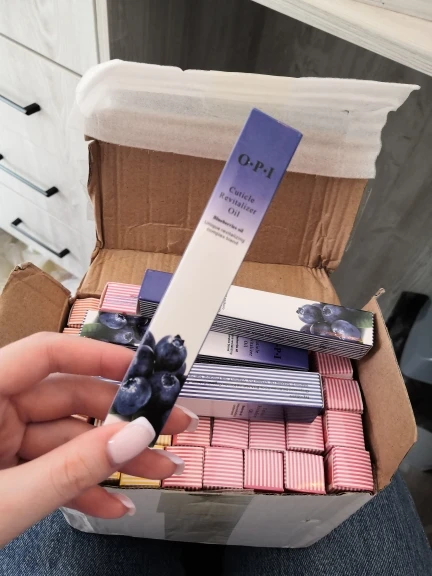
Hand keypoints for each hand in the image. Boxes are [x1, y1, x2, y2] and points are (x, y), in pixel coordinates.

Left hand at [0, 332, 196, 546]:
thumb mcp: (5, 502)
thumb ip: (72, 469)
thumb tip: (131, 435)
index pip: (47, 354)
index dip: (100, 356)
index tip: (144, 368)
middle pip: (69, 399)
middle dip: (123, 419)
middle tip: (167, 427)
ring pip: (68, 439)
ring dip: (113, 460)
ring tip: (156, 472)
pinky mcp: (5, 470)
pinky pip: (52, 469)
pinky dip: (83, 486)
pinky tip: (114, 502)